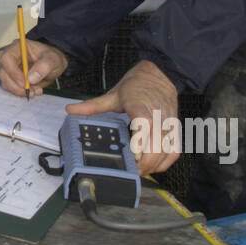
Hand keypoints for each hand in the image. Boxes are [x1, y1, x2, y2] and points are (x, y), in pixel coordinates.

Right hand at [0, 38, 67, 96]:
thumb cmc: (51, 58)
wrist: (52, 64)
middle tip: (31, 91)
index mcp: (18, 47)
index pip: (7, 59)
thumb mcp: (52, 59)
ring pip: (6, 82)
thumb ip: (43, 67)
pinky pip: (11, 87)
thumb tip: (31, 79)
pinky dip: (21, 92)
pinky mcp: (12, 78)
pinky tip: (34, 90)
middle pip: (3, 73)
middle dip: (16, 85)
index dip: (13, 72)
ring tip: (36, 91)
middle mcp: (11, 57)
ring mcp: (10, 68)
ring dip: (19, 90)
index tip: (25, 83)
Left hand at [67, 60, 179, 174]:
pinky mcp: (175, 129)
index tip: (131, 156)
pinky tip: (153, 166)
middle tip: (130, 170)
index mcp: (141, 106)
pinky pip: (174, 151)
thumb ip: (93, 106)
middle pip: (157, 145)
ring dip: (154, 165)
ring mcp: (168, 124)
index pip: (145, 125)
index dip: (140, 143)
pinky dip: (165, 162)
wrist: (160, 74)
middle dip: (145, 163)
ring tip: (138, 170)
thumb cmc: (137, 85)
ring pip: (167, 151)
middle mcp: (158, 116)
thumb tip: (70, 110)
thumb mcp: (113, 94)